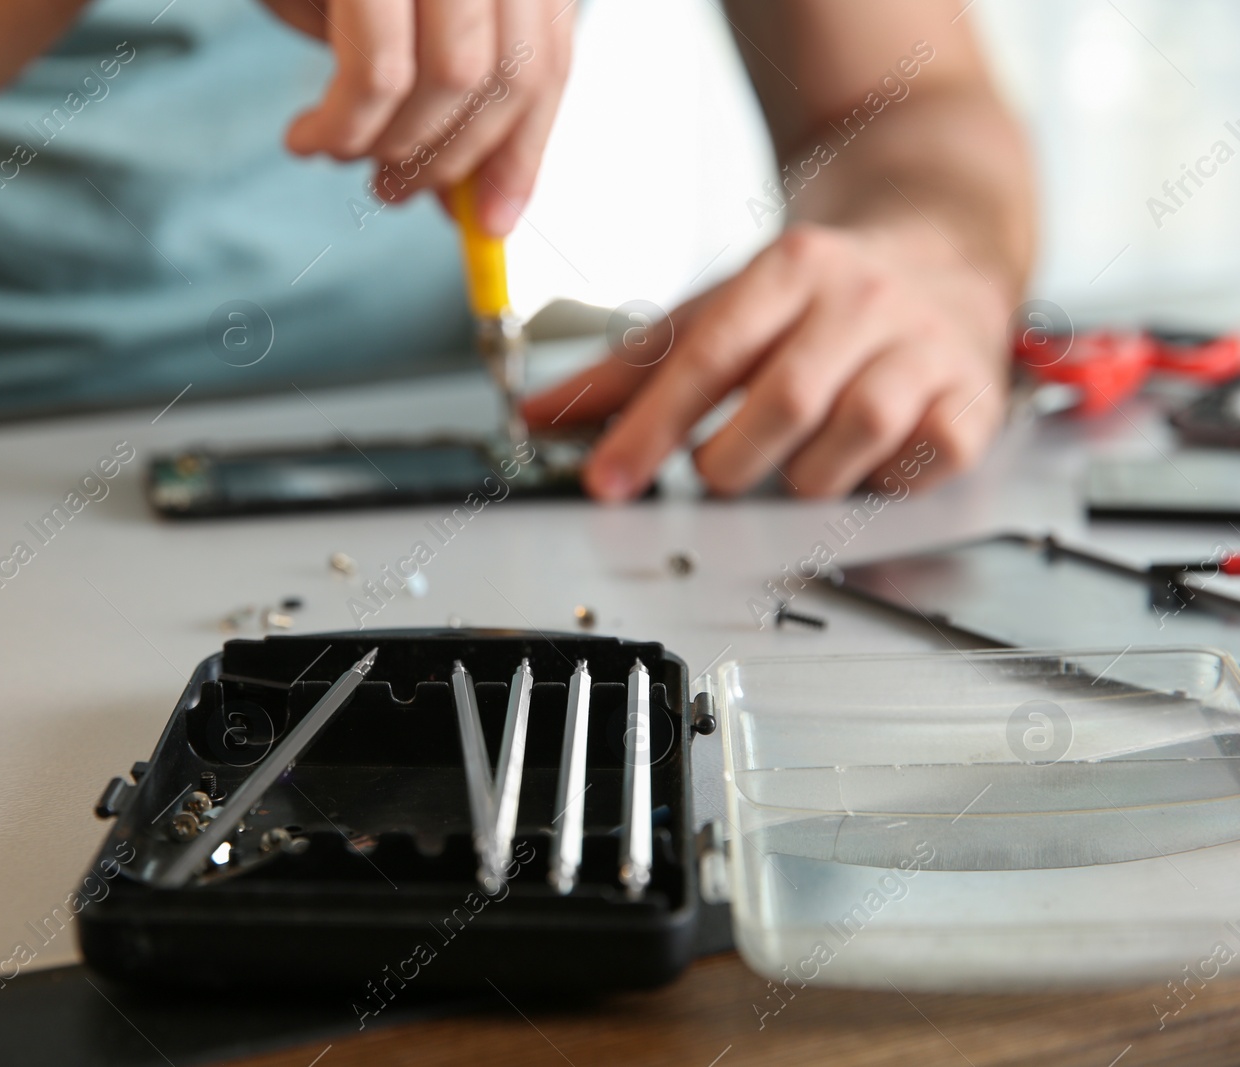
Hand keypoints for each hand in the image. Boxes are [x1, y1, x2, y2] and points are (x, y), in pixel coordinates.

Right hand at [260, 0, 573, 234]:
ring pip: (453, 78)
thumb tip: (467, 194)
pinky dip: (346, 124)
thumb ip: (442, 92)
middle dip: (449, 160)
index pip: (549, 58)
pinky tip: (313, 135)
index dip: (524, 152)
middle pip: (507, 75)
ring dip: (392, 145)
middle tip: (396, 193)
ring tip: (338, 152)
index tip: (496, 219)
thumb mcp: (392, 16)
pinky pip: (378, 67)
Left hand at [522, 222, 1011, 499]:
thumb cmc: (816, 295)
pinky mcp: (970, 398)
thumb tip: (535, 415)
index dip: (650, 426)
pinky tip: (858, 466)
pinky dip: (877, 484)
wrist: (944, 242)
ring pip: (855, 435)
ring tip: (790, 463)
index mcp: (791, 268)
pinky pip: (918, 463)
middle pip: (784, 400)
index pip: (708, 354)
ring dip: (803, 476)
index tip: (607, 480)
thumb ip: (630, 368)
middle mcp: (864, 299)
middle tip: (713, 472)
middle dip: (729, 460)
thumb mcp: (721, 309)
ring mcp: (926, 347)